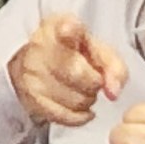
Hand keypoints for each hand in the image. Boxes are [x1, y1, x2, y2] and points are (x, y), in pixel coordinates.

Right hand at [8, 13, 126, 126]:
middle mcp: (41, 47)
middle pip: (78, 73)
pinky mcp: (29, 96)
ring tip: (82, 91)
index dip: (68, 30)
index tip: (68, 30)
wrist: (38, 62)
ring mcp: (32, 72)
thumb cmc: (73, 54)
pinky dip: (78, 116)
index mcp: (60, 27)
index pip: (64, 28)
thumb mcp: (99, 51)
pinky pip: (62, 115)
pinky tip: (81, 109)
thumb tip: (113, 93)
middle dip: (94, 83)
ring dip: (87, 100)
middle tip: (92, 79)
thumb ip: (115, 68)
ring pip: (75, 99)